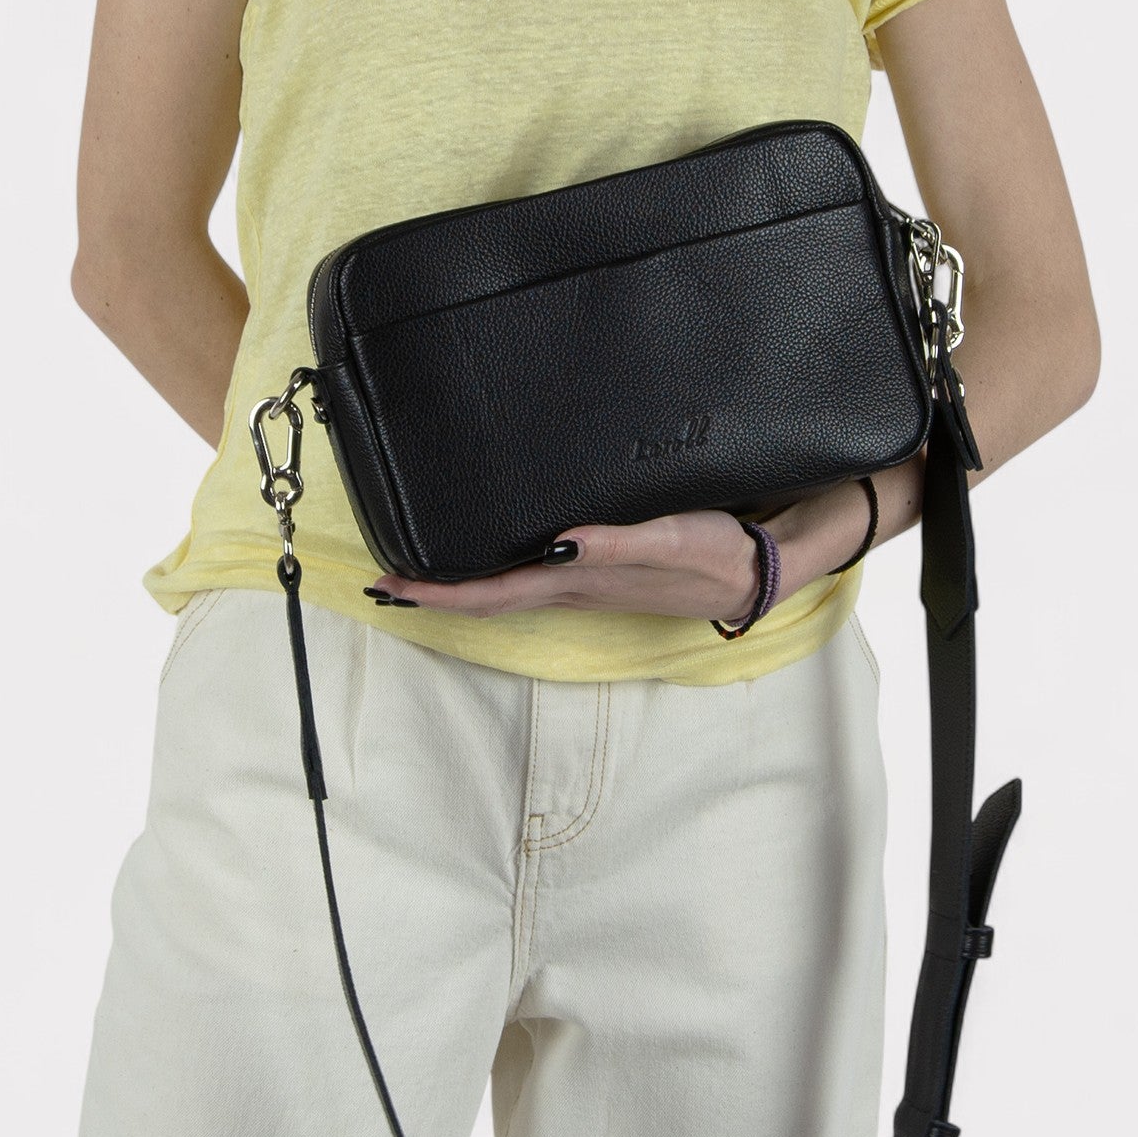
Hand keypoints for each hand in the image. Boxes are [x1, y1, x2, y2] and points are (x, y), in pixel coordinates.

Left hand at [367, 506, 761, 621]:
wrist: (754, 571)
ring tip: (421, 569)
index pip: (492, 592)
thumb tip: (562, 543)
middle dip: (434, 591)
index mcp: (578, 581)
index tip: (390, 587)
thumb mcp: (669, 539)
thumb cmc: (713, 552)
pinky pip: (532, 578)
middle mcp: (573, 588)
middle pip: (487, 597)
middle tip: (383, 581)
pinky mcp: (600, 573)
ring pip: (506, 590)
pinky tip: (494, 554)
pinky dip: (498, 572)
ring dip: (461, 584)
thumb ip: (618, 542)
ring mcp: (585, 585)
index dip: (439, 592)